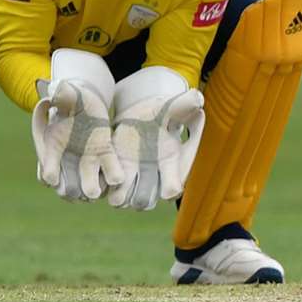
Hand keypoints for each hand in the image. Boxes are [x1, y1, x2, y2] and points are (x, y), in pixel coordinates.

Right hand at [30, 76, 124, 201]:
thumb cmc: (70, 97)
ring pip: (89, 182)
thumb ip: (59, 94)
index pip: (47, 165)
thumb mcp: (65, 94)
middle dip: (73, 190)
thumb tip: (55, 87)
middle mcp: (67, 159)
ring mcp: (86, 159)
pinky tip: (117, 179)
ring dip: (93, 188)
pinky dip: (113, 175)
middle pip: (67, 184)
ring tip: (98, 191)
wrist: (84, 101)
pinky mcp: (105, 154)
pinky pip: (109, 169)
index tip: (51, 178)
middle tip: (81, 192)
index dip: (49, 171)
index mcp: (51, 146)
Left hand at [107, 86, 203, 210]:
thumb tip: (198, 99)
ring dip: (119, 197)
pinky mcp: (114, 173)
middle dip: (138, 197)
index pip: (172, 187)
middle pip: (145, 201)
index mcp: (170, 164)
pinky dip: (105, 188)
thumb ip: (186, 104)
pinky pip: (108, 191)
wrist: (140, 114)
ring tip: (115, 182)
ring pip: (125, 201)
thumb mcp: (173, 106)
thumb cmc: (161, 112)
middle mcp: (151, 176)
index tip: (167, 187)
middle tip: (130, 183)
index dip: (170, 188)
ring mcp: (132, 177)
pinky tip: (104, 176)